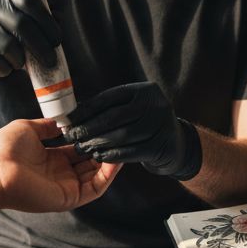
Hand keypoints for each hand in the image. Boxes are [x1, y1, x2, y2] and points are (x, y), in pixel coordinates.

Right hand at [0, 0, 61, 84]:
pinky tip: (4, 69)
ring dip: (20, 60)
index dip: (47, 22)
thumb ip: (26, 23)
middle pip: (21, 25)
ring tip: (20, 64)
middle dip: (41, 46)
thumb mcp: (4, 22)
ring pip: (9, 46)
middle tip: (51, 61)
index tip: (57, 40)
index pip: (29, 2)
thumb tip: (56, 37)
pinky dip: (5, 69)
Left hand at [0, 119, 120, 212]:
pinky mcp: (68, 198)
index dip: (93, 139)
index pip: (79, 150)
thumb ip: (49, 126)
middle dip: (104, 149)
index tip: (105, 128)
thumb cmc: (5, 149)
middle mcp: (60, 174)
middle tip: (118, 135)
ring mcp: (65, 187)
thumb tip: (64, 122)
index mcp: (51, 158)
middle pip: (90, 163)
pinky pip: (94, 188)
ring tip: (122, 145)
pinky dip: (107, 176)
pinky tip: (116, 159)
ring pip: (96, 176)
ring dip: (110, 162)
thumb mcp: (29, 128)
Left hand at [62, 82, 202, 179]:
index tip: (69, 119)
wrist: (178, 144)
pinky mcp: (161, 146)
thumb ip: (110, 108)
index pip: (109, 98)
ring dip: (99, 143)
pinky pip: (131, 152)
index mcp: (144, 90)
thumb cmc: (146, 124)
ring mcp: (161, 125)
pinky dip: (112, 155)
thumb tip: (75, 112)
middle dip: (90, 127)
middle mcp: (155, 104)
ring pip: (121, 135)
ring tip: (83, 148)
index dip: (86, 109)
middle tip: (73, 136)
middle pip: (114, 116)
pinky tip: (98, 157)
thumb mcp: (133, 108)